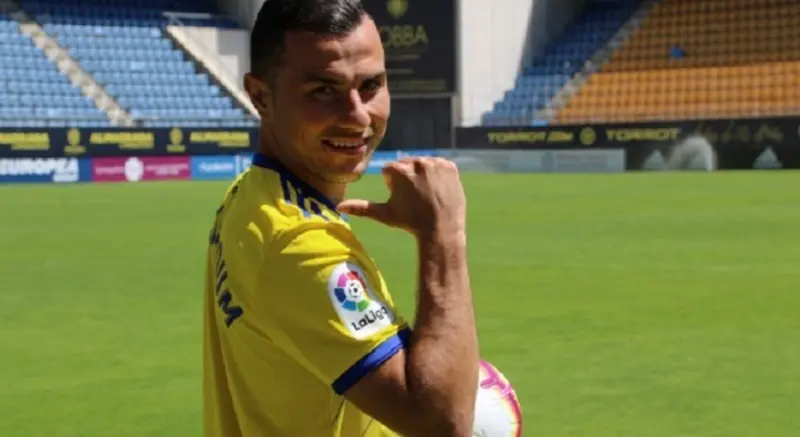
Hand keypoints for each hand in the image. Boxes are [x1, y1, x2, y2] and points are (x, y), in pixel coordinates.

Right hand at [338, 157, 465, 238]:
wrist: (441, 230)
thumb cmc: (410, 223)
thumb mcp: (385, 214)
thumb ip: (361, 208)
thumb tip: (338, 207)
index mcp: (398, 170)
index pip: (390, 171)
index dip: (394, 186)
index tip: (404, 200)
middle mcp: (417, 162)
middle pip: (406, 165)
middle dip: (408, 178)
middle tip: (416, 199)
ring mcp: (435, 163)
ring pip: (423, 164)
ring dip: (423, 176)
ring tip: (427, 195)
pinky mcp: (450, 166)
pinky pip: (440, 166)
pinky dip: (439, 176)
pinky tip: (439, 190)